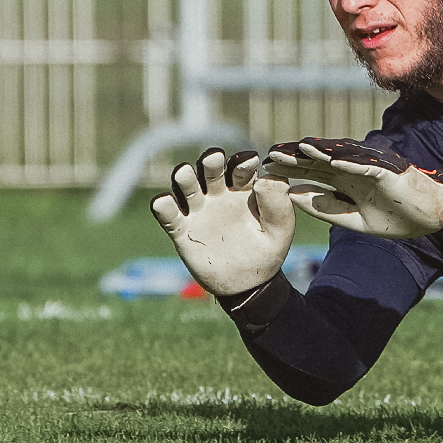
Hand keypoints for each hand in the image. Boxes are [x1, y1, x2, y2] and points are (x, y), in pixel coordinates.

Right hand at [150, 148, 294, 295]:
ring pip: (187, 187)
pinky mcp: (182, 230)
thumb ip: (277, 204)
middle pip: (210, 171)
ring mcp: (199, 210)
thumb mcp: (280, 229)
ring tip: (183, 173)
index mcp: (243, 188)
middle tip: (214, 158)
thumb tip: (264, 179)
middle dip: (211, 162)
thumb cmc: (267, 250)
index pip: (240, 168)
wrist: (247, 284)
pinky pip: (170, 216)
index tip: (249, 160)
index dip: (243, 162)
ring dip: (184, 178)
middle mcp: (218, 193)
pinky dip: (163, 207)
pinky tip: (162, 202)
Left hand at [262, 138, 442, 238]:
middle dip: (296, 157)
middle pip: (320, 161)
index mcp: (345, 182)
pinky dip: (351, 163)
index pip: (312, 173)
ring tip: (299, 148)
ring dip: (320, 153)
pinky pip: (367, 167)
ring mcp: (371, 169)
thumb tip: (293, 197)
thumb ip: (326, 208)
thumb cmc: (396, 218)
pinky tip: (333, 160)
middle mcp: (354, 171)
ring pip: (340, 157)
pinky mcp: (389, 172)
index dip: (290, 170)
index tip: (265, 170)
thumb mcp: (354, 220)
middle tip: (270, 154)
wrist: (433, 217)